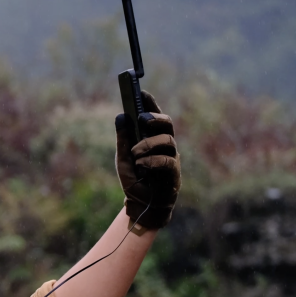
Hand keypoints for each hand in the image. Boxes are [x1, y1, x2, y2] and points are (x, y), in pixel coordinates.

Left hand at [115, 90, 180, 230]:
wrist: (140, 204)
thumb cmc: (135, 179)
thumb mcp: (123, 158)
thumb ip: (123, 139)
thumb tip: (121, 116)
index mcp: (154, 139)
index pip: (155, 118)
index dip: (151, 103)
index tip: (141, 92)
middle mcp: (165, 146)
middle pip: (168, 124)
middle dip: (155, 118)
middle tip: (142, 119)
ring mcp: (171, 159)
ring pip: (168, 141)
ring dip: (148, 144)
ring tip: (135, 153)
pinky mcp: (174, 174)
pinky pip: (167, 162)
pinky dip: (152, 161)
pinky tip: (142, 165)